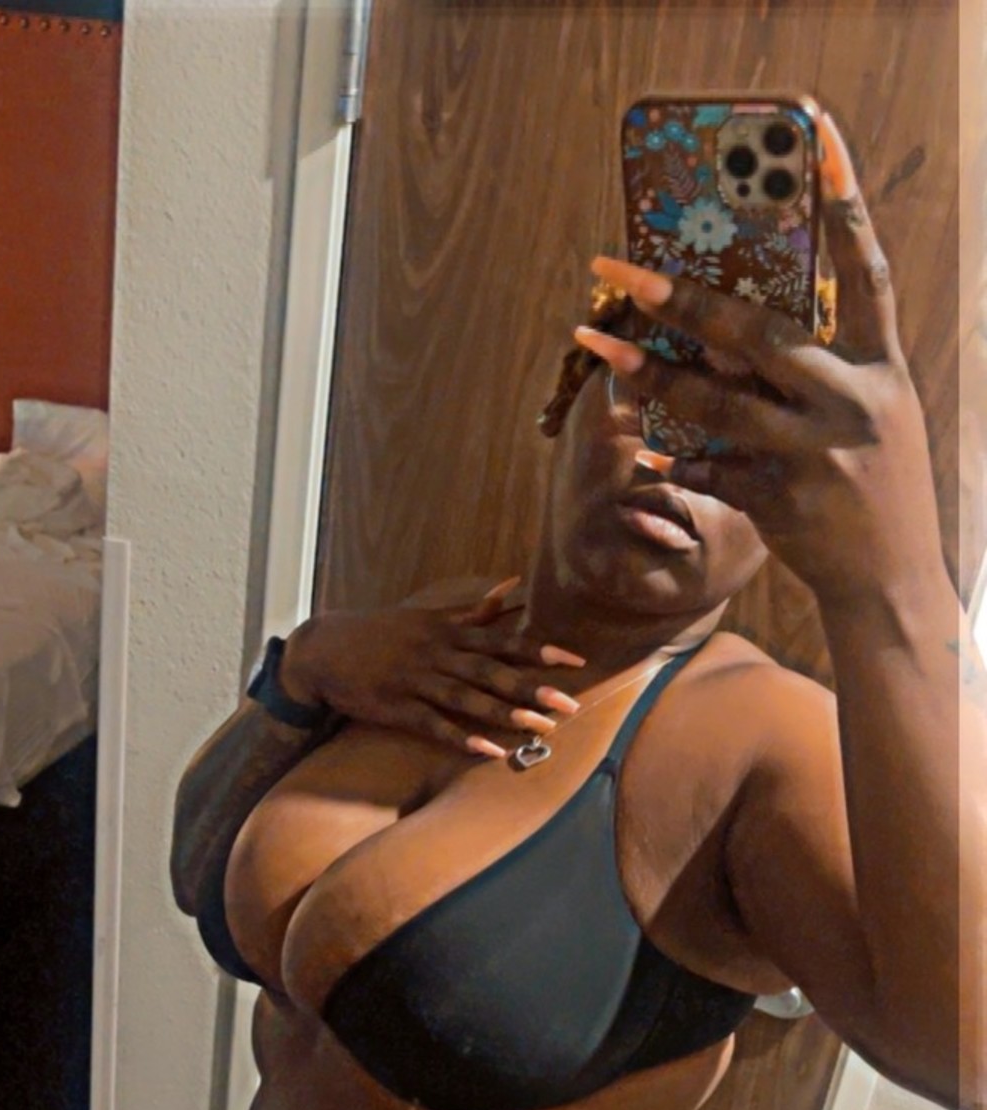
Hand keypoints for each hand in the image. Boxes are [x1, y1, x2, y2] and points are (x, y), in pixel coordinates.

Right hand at [280, 578, 584, 757]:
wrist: (323, 649)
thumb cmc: (382, 632)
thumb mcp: (426, 614)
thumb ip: (472, 610)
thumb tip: (512, 587)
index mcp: (448, 631)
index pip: (502, 641)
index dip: (539, 652)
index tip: (576, 661)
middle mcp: (438, 653)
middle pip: (492, 671)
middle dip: (533, 688)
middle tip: (571, 704)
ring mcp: (416, 680)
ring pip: (467, 698)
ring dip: (504, 714)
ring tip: (540, 729)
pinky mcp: (397, 708)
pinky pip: (433, 724)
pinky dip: (461, 737)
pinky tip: (487, 751)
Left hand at [576, 113, 950, 616]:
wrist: (890, 586)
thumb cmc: (874, 488)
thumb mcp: (876, 415)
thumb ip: (826, 369)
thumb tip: (748, 320)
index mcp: (880, 368)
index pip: (867, 273)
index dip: (845, 208)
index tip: (817, 143)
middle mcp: (853, 403)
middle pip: (761, 336)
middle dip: (687, 301)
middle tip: (625, 272)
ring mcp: (818, 455)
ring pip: (719, 404)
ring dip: (652, 376)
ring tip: (599, 347)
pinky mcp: (785, 503)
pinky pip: (714, 469)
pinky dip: (677, 457)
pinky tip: (644, 449)